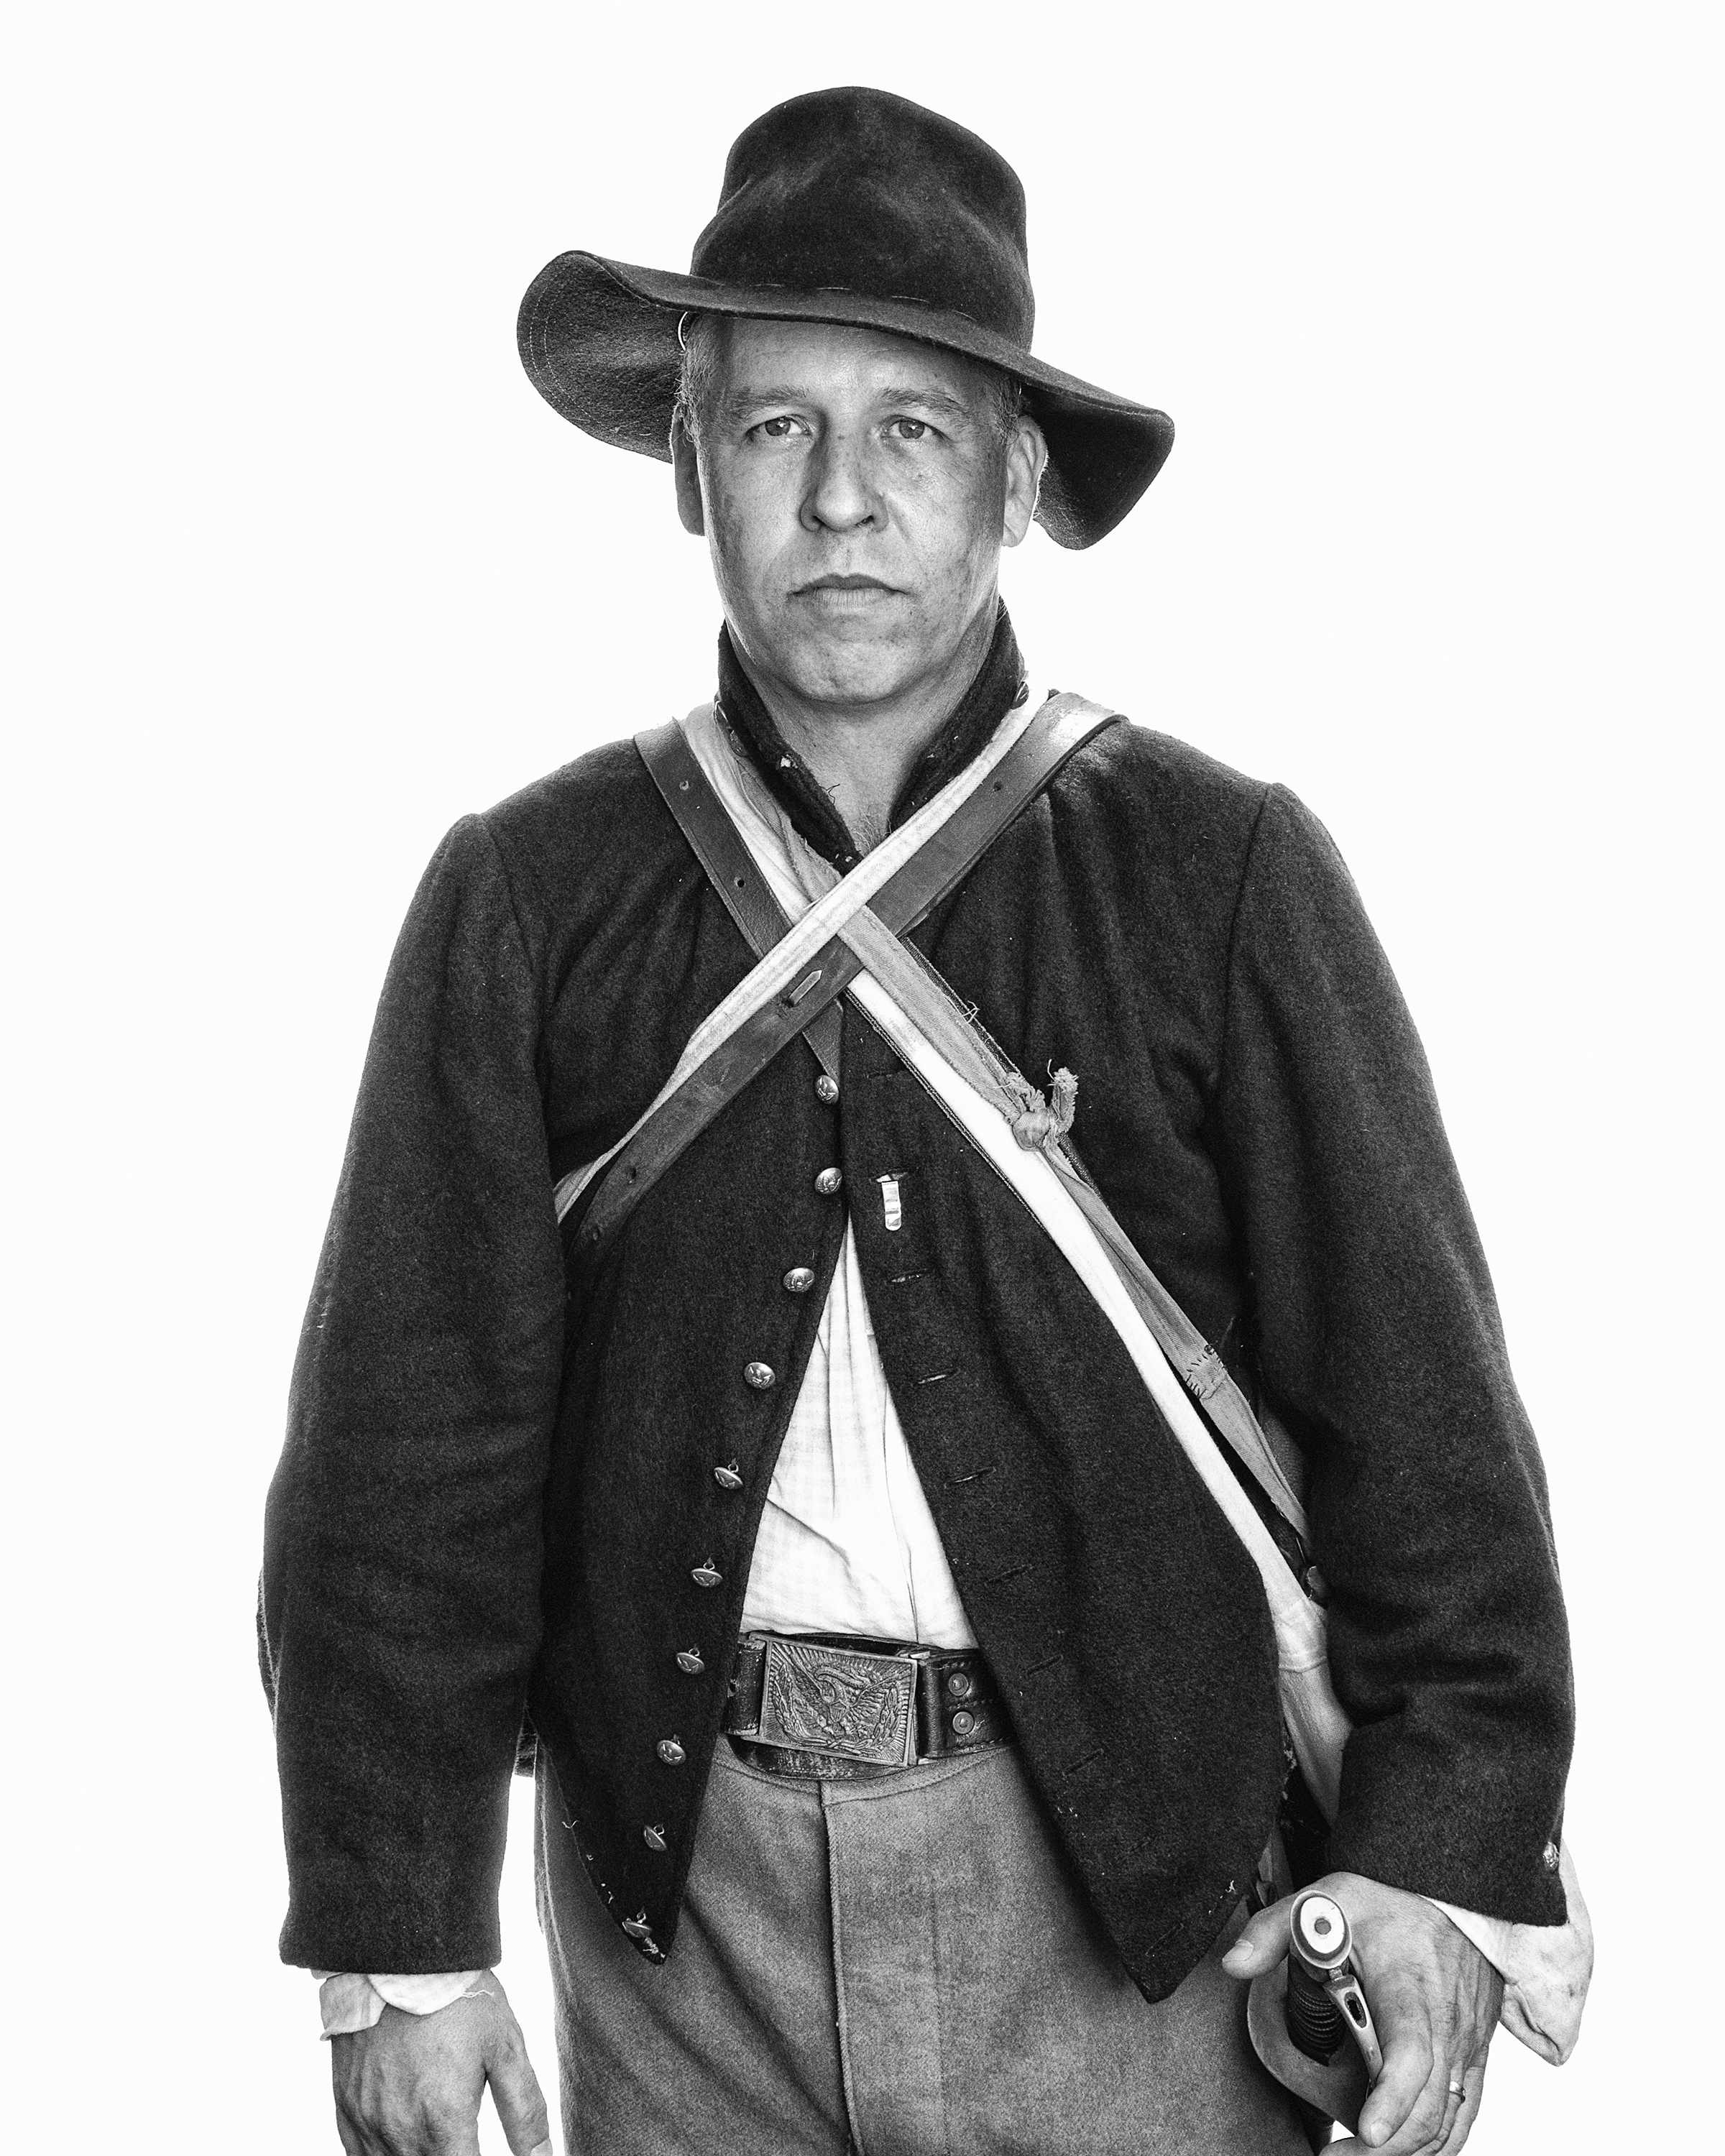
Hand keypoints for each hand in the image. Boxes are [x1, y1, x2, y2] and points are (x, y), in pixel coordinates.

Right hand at [330, 1976, 552, 2155]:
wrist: (396, 1957)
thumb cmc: (457, 1999)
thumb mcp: (505, 2047)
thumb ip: (525, 2111)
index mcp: (444, 2125)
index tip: (482, 2149)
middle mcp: (401, 2135)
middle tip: (464, 2137)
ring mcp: (368, 2126)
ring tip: (441, 2133)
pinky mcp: (346, 2111)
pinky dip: (386, 2154)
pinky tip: (406, 2136)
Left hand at [1222, 1871, 1501, 2154]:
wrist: (1452, 1896)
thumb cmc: (1387, 1901)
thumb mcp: (1324, 1900)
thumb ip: (1273, 1929)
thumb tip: (1233, 1964)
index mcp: (1408, 1984)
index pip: (1411, 2048)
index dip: (1393, 2096)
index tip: (1369, 2130)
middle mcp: (1446, 2021)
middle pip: (1430, 2102)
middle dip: (1388, 2147)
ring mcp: (1466, 2043)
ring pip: (1450, 2118)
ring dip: (1410, 2150)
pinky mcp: (1475, 2055)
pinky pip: (1464, 2112)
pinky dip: (1436, 2140)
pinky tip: (1401, 2149)